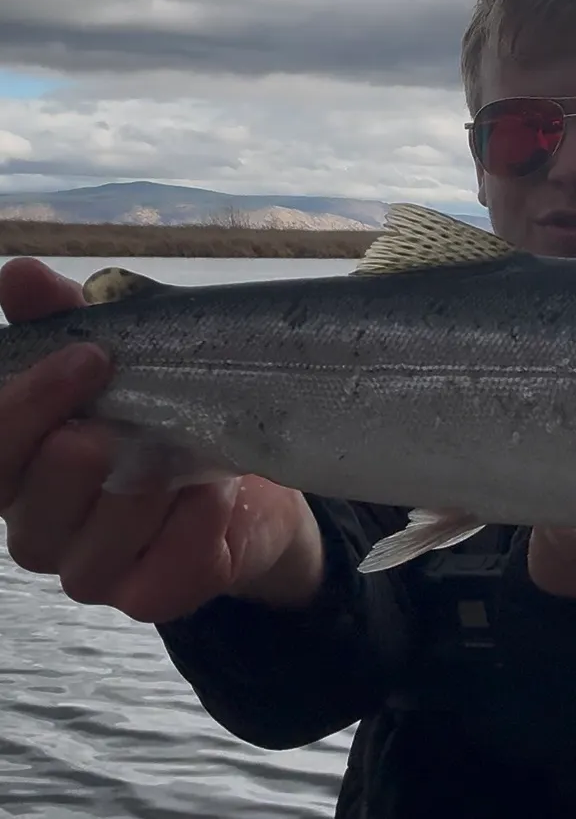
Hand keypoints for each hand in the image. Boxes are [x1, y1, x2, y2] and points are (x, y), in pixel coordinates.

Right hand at [0, 258, 324, 623]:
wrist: (261, 480)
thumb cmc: (179, 409)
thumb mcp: (137, 353)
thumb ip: (73, 319)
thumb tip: (20, 275)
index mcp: (26, 464)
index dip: (24, 406)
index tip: (88, 356)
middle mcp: (45, 524)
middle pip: (27, 509)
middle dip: (69, 465)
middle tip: (111, 428)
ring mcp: (96, 567)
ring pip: (87, 555)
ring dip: (137, 498)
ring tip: (180, 460)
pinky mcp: (154, 591)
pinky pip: (155, 585)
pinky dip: (189, 535)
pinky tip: (213, 497)